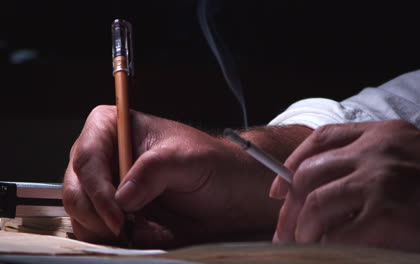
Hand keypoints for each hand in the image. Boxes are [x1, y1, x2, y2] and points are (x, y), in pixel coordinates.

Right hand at [63, 105, 309, 247]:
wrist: (231, 195)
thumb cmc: (214, 165)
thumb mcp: (189, 159)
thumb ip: (155, 169)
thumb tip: (122, 195)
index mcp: (116, 128)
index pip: (86, 155)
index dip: (95, 187)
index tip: (117, 212)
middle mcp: (106, 157)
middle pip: (75, 188)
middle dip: (99, 214)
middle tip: (128, 227)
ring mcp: (109, 188)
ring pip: (82, 216)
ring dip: (111, 231)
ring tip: (149, 228)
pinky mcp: (118, 214)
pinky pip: (100, 233)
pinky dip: (119, 242)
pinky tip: (150, 234)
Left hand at [270, 120, 419, 259]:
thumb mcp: (414, 160)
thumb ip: (371, 162)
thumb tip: (323, 187)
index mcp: (385, 133)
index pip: (322, 138)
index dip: (293, 163)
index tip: (279, 188)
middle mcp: (379, 150)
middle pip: (309, 172)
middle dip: (288, 206)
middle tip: (284, 229)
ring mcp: (381, 179)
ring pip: (314, 203)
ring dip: (302, 229)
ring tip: (302, 244)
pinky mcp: (386, 214)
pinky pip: (335, 233)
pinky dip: (324, 246)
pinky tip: (326, 251)